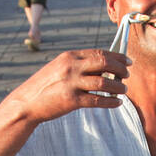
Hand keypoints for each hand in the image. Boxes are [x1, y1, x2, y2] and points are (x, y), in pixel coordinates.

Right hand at [7, 49, 132, 121]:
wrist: (27, 102)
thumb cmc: (46, 86)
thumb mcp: (60, 68)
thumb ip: (79, 65)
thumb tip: (104, 67)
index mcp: (69, 56)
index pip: (99, 53)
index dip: (117, 57)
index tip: (127, 61)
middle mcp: (71, 67)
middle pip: (104, 64)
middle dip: (120, 69)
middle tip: (128, 75)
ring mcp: (71, 83)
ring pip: (104, 83)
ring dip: (118, 87)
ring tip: (123, 90)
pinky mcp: (71, 100)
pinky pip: (97, 100)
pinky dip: (110, 102)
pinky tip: (117, 103)